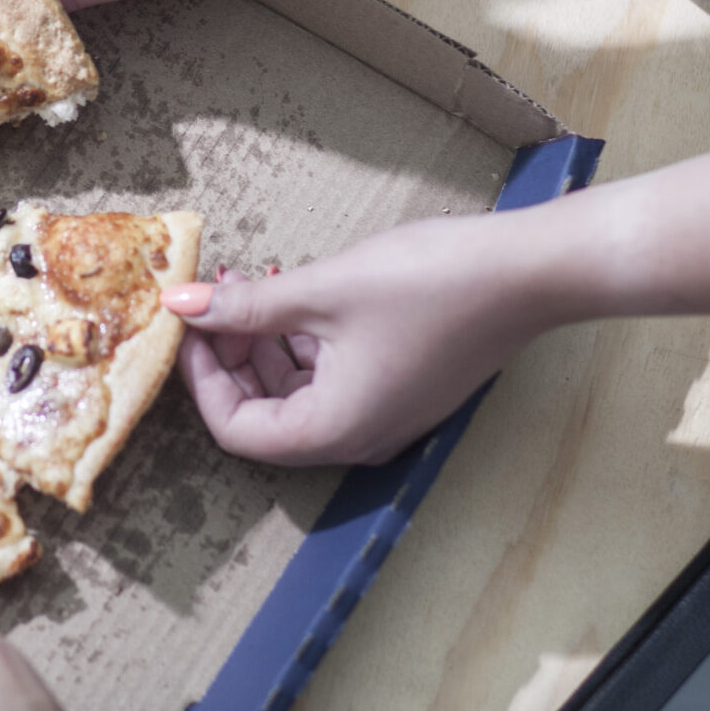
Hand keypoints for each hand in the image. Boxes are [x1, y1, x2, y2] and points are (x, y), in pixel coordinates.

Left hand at [169, 213, 569, 467]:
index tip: (189, 323)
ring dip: (268, 342)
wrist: (528, 272)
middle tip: (216, 296)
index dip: (201, 377)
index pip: (236, 429)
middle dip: (233, 354)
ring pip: (299, 393)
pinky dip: (307, 341)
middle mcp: (359, 438)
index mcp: (334, 429)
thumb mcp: (322, 290)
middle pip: (265, 414)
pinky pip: (335, 379)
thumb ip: (245, 306)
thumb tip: (180, 307)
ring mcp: (386, 416)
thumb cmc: (430, 282)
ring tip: (255, 280)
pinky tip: (299, 289)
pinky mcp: (404, 389)